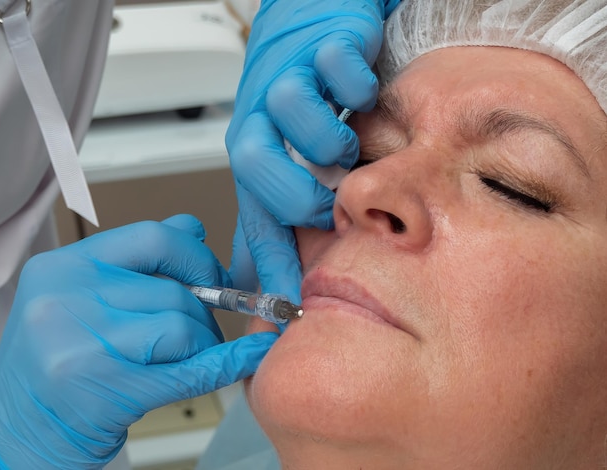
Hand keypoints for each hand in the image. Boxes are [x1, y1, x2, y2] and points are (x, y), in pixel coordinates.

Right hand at [0, 215, 276, 468]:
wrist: (18, 432)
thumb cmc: (55, 363)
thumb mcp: (79, 298)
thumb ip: (136, 260)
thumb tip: (193, 227)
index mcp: (63, 268)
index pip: (152, 237)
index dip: (195, 255)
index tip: (211, 275)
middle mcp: (65, 301)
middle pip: (174, 291)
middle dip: (203, 311)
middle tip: (203, 327)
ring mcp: (83, 346)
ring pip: (184, 327)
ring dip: (204, 343)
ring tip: (191, 355)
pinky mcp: (106, 392)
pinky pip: (191, 369)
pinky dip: (227, 363)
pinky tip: (247, 357)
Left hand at [227, 0, 399, 300]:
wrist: (312, 18)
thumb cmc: (302, 100)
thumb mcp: (286, 167)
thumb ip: (277, 221)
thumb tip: (265, 285)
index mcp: (254, 157)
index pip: (254, 219)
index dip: (272, 266)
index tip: (291, 307)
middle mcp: (261, 120)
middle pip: (255, 167)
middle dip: (301, 195)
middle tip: (332, 202)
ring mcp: (288, 78)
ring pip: (296, 118)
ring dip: (332, 141)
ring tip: (348, 144)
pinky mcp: (323, 43)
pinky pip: (337, 69)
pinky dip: (358, 89)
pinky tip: (363, 95)